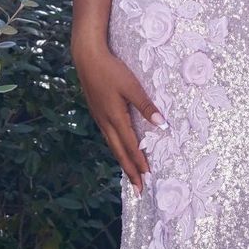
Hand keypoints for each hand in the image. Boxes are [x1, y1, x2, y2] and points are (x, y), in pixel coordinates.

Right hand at [73, 44, 164, 193]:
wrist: (87, 59)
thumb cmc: (111, 70)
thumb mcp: (131, 86)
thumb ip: (145, 105)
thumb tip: (161, 123)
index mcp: (115, 118)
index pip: (130, 146)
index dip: (139, 162)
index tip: (147, 178)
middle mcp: (106, 122)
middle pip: (119, 152)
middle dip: (130, 171)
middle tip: (138, 189)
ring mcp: (100, 118)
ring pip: (113, 145)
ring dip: (122, 161)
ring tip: (130, 174)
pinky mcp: (97, 112)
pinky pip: (108, 137)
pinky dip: (116, 148)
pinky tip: (118, 148)